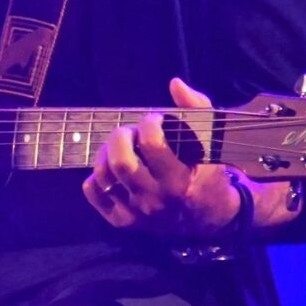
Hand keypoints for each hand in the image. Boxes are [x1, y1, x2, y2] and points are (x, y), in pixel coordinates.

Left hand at [84, 77, 244, 236]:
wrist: (211, 218)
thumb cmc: (208, 174)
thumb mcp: (211, 143)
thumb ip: (197, 110)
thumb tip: (175, 83)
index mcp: (179, 182)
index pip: (152, 144)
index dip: (149, 123)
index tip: (155, 119)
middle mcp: (156, 201)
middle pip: (121, 162)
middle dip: (120, 137)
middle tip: (130, 131)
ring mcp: (137, 214)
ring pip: (104, 177)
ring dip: (106, 153)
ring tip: (119, 146)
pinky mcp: (123, 222)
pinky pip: (95, 195)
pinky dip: (95, 178)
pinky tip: (110, 169)